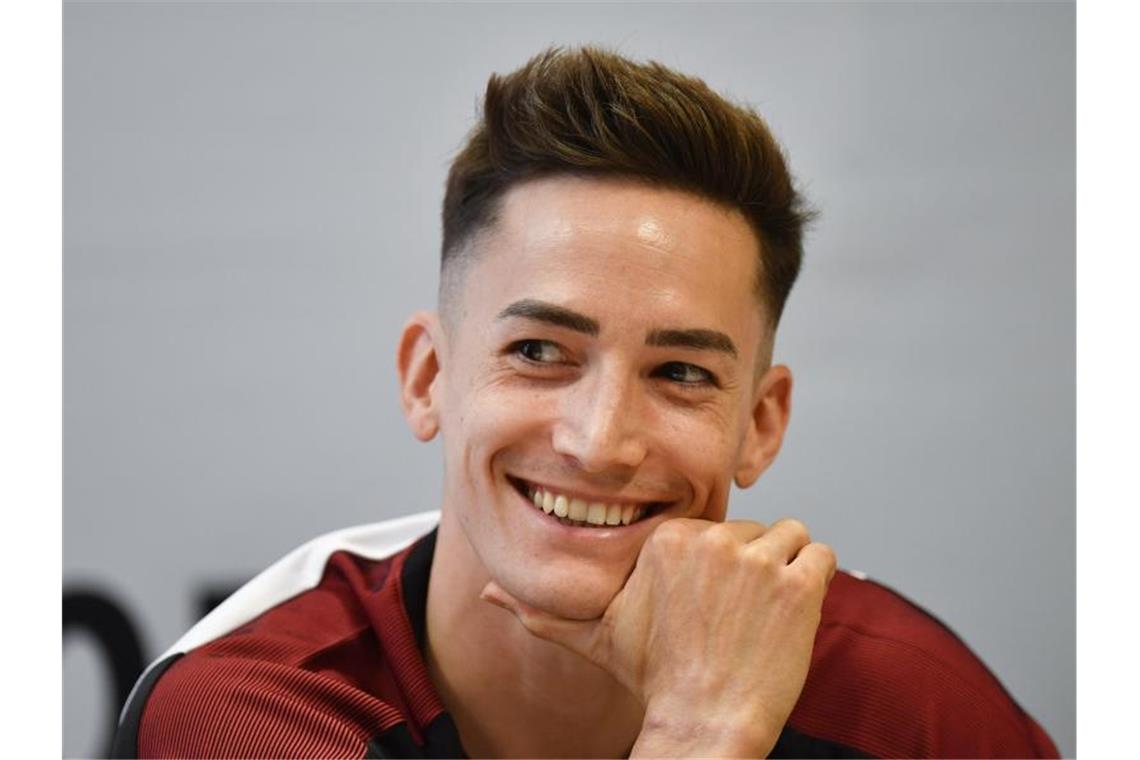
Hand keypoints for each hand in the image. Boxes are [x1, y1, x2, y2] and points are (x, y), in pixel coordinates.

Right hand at [480, 518, 836, 756]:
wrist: (704, 724)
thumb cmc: (654, 680)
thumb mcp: (595, 638)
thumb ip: (544, 609)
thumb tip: (487, 595)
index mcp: (668, 540)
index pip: (712, 527)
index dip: (717, 565)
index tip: (712, 602)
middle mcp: (712, 541)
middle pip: (752, 529)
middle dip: (752, 566)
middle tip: (738, 615)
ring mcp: (757, 561)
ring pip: (790, 535)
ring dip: (786, 568)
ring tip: (767, 612)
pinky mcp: (797, 585)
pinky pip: (821, 553)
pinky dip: (815, 577)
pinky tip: (791, 612)